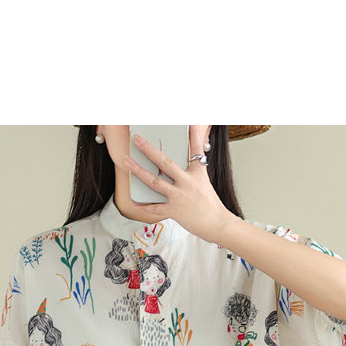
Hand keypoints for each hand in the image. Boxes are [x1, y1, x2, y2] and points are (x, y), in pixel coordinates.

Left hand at [125, 126, 232, 245]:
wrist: (218, 224)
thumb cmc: (211, 205)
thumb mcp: (205, 182)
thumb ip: (194, 170)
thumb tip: (186, 163)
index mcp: (197, 173)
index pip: (194, 149)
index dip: (192, 134)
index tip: (187, 122)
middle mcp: (187, 182)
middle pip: (165, 162)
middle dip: (149, 150)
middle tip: (138, 140)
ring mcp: (179, 196)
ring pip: (155, 181)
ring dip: (139, 171)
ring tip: (128, 162)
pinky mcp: (174, 211)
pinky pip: (155, 208)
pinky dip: (143, 206)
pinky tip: (133, 203)